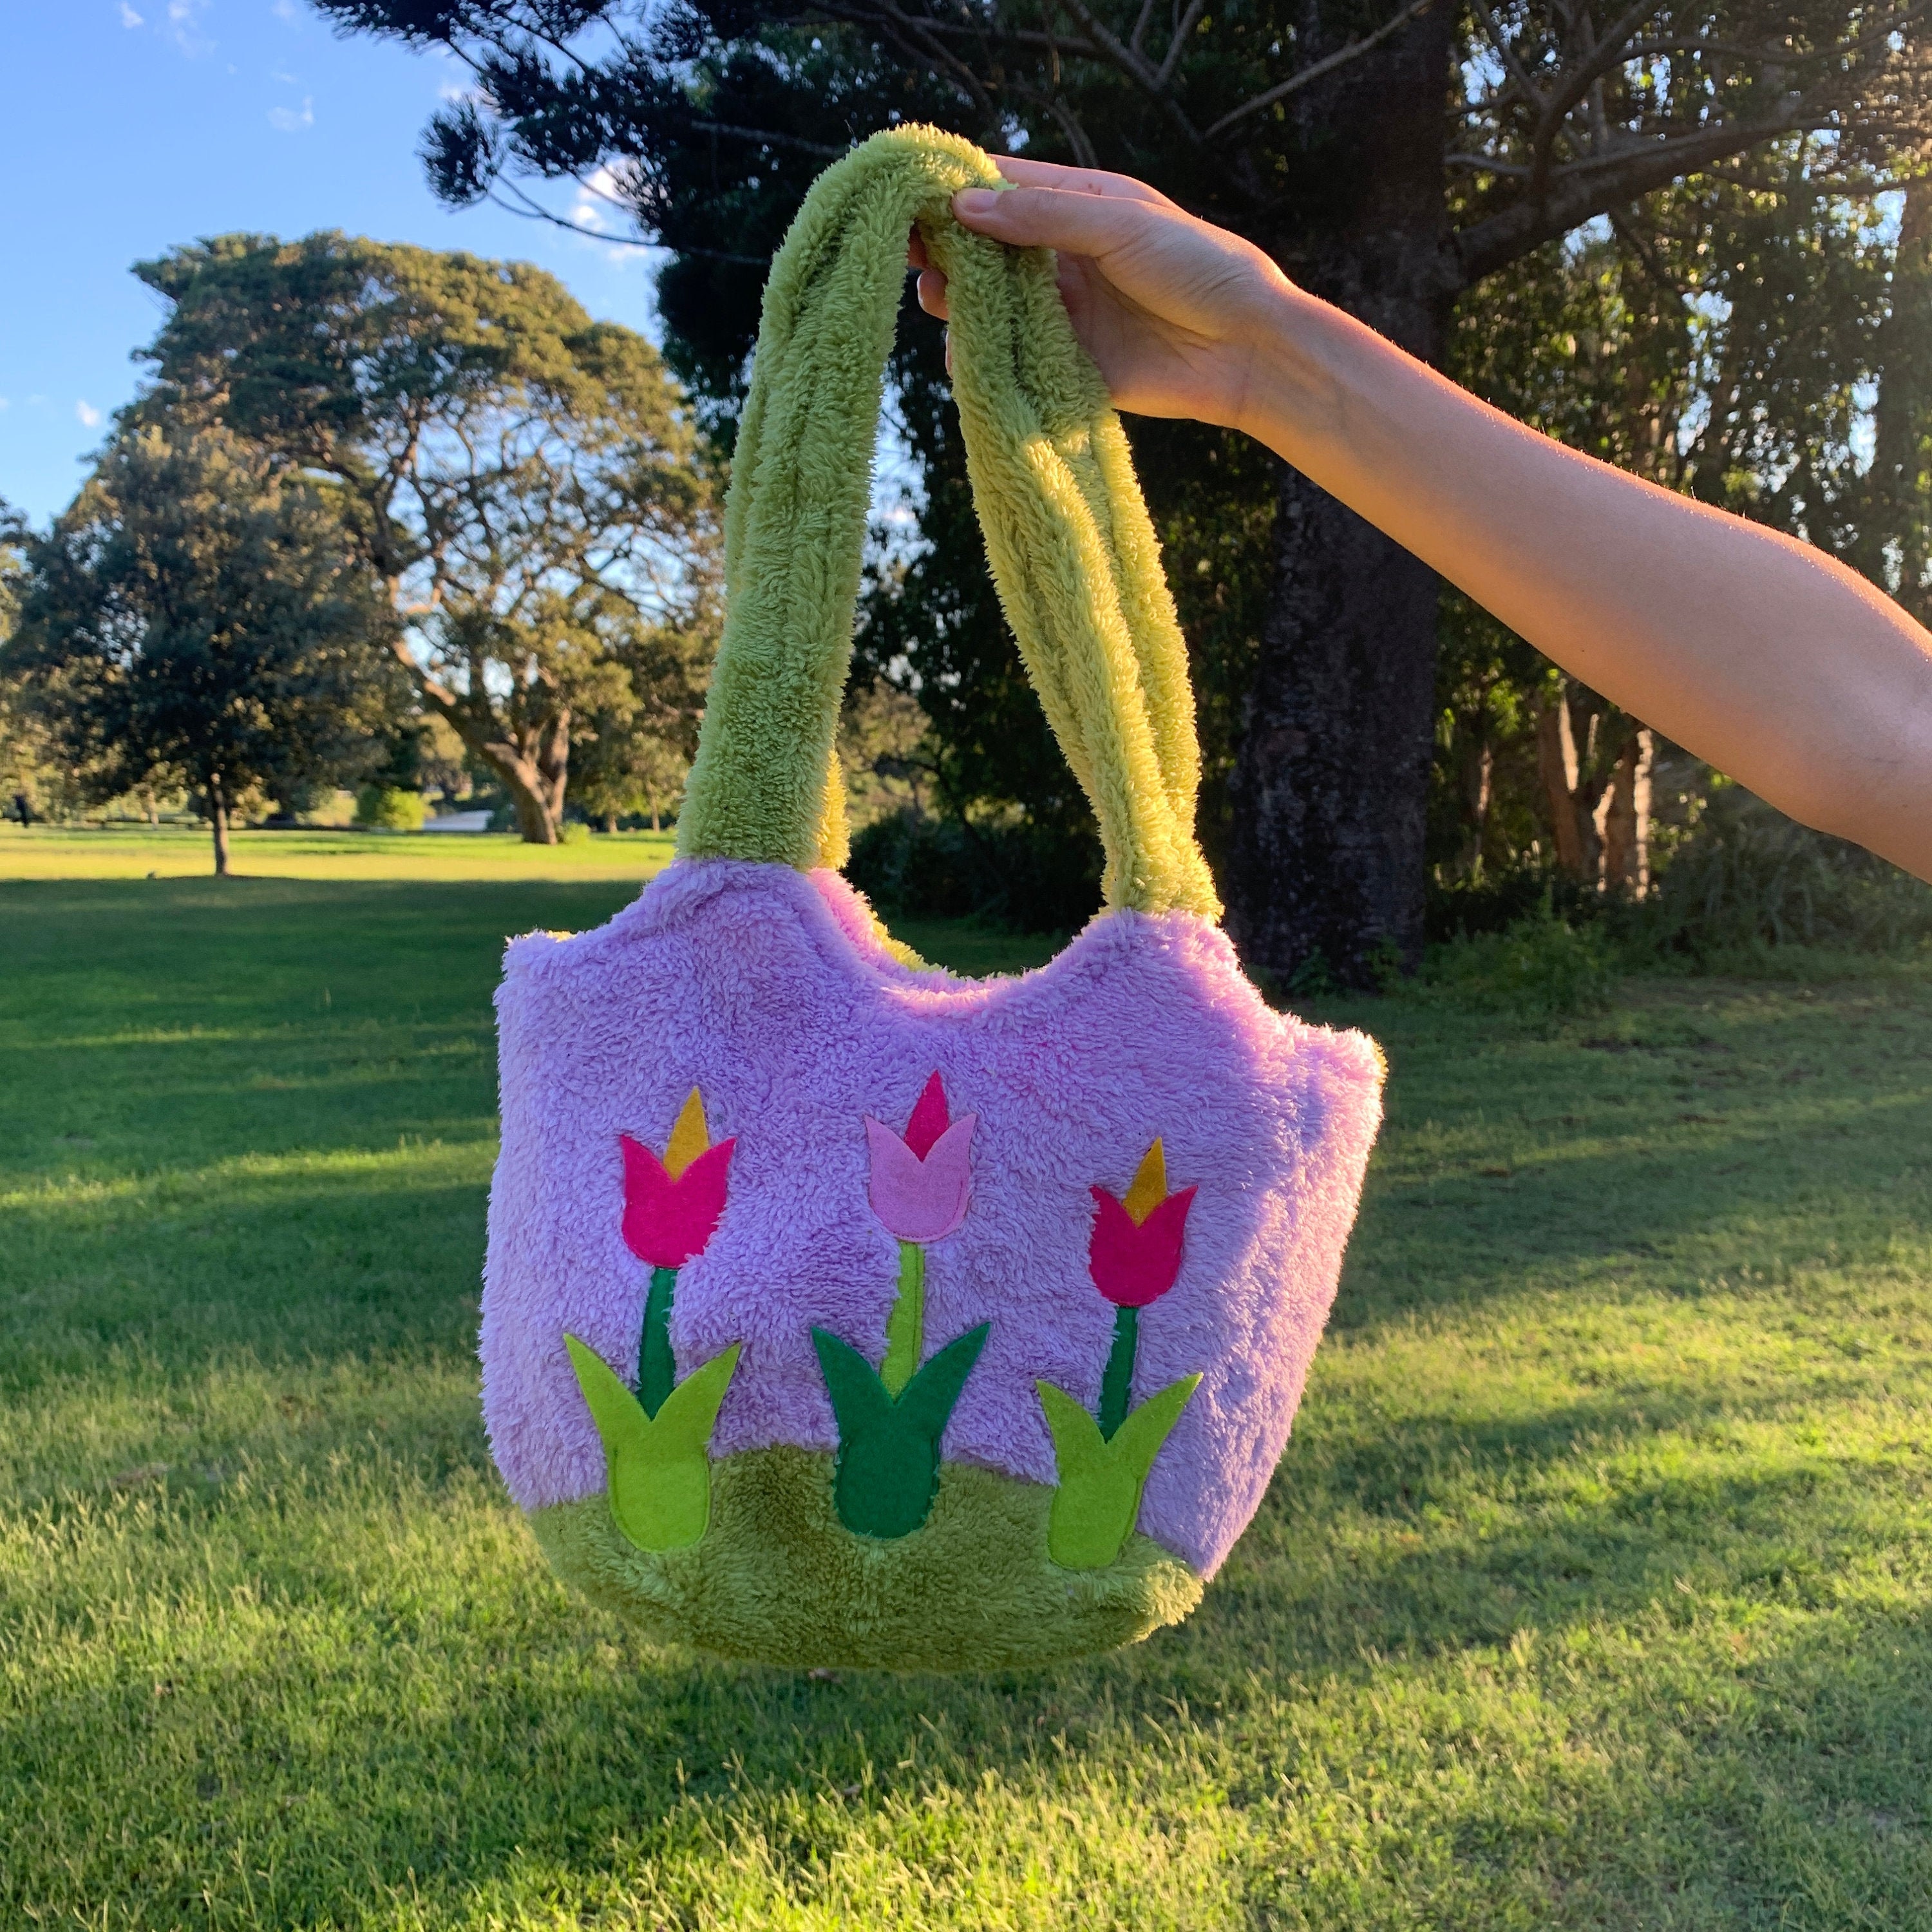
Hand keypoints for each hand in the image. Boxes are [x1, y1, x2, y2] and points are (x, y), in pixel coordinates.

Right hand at [910, 156, 1295, 434]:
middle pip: (985, 250)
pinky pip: (1011, 360)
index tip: (910, 202)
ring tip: (940, 304)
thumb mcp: (1119, 224)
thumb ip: (1043, 218)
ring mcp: (1063, 313)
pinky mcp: (1067, 365)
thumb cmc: (1197, 268)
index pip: (1002, 190)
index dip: (954, 192)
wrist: (1246, 350)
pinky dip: (983, 361)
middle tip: (915, 261)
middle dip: (946, 253)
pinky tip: (964, 359)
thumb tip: (964, 207)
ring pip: (990, 305)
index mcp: (1077, 207)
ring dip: (959, 305)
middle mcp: (1063, 258)